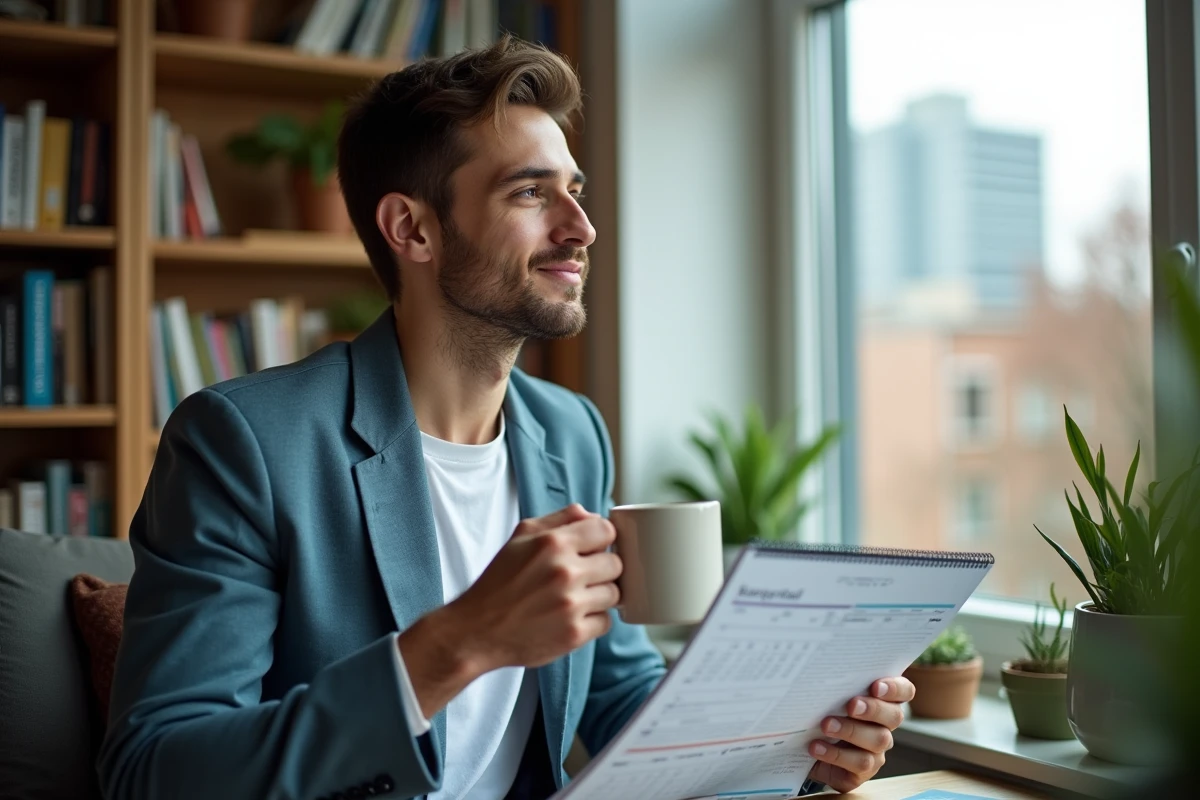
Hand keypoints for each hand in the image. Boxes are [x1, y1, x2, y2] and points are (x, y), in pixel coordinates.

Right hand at [445, 503, 621, 670]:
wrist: (477, 630)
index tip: (591, 550)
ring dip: (598, 597)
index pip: (606, 529)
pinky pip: (606, 622)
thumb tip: (591, 515)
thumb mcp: (520, 538)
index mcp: (553, 543)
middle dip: (600, 570)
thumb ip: (559, 520)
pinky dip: (593, 622)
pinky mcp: (574, 634)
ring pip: (614, 594)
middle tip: (580, 578)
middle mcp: (565, 572)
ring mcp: (571, 605)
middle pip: (616, 563)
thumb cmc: (499, 582)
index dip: (600, 540)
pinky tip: (571, 618)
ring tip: (574, 599)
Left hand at [807, 677, 914, 792]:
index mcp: (882, 701)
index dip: (895, 688)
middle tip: (852, 705)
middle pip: (894, 716)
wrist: (806, 749)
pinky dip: (836, 754)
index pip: (904, 691)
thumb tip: (825, 674)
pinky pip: (859, 763)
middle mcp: (884, 725)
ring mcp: (877, 749)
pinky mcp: (864, 770)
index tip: (876, 686)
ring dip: (851, 731)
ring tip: (826, 726)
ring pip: (878, 740)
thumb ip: (838, 687)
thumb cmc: (821, 714)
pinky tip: (817, 747)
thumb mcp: (829, 697)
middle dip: (873, 709)